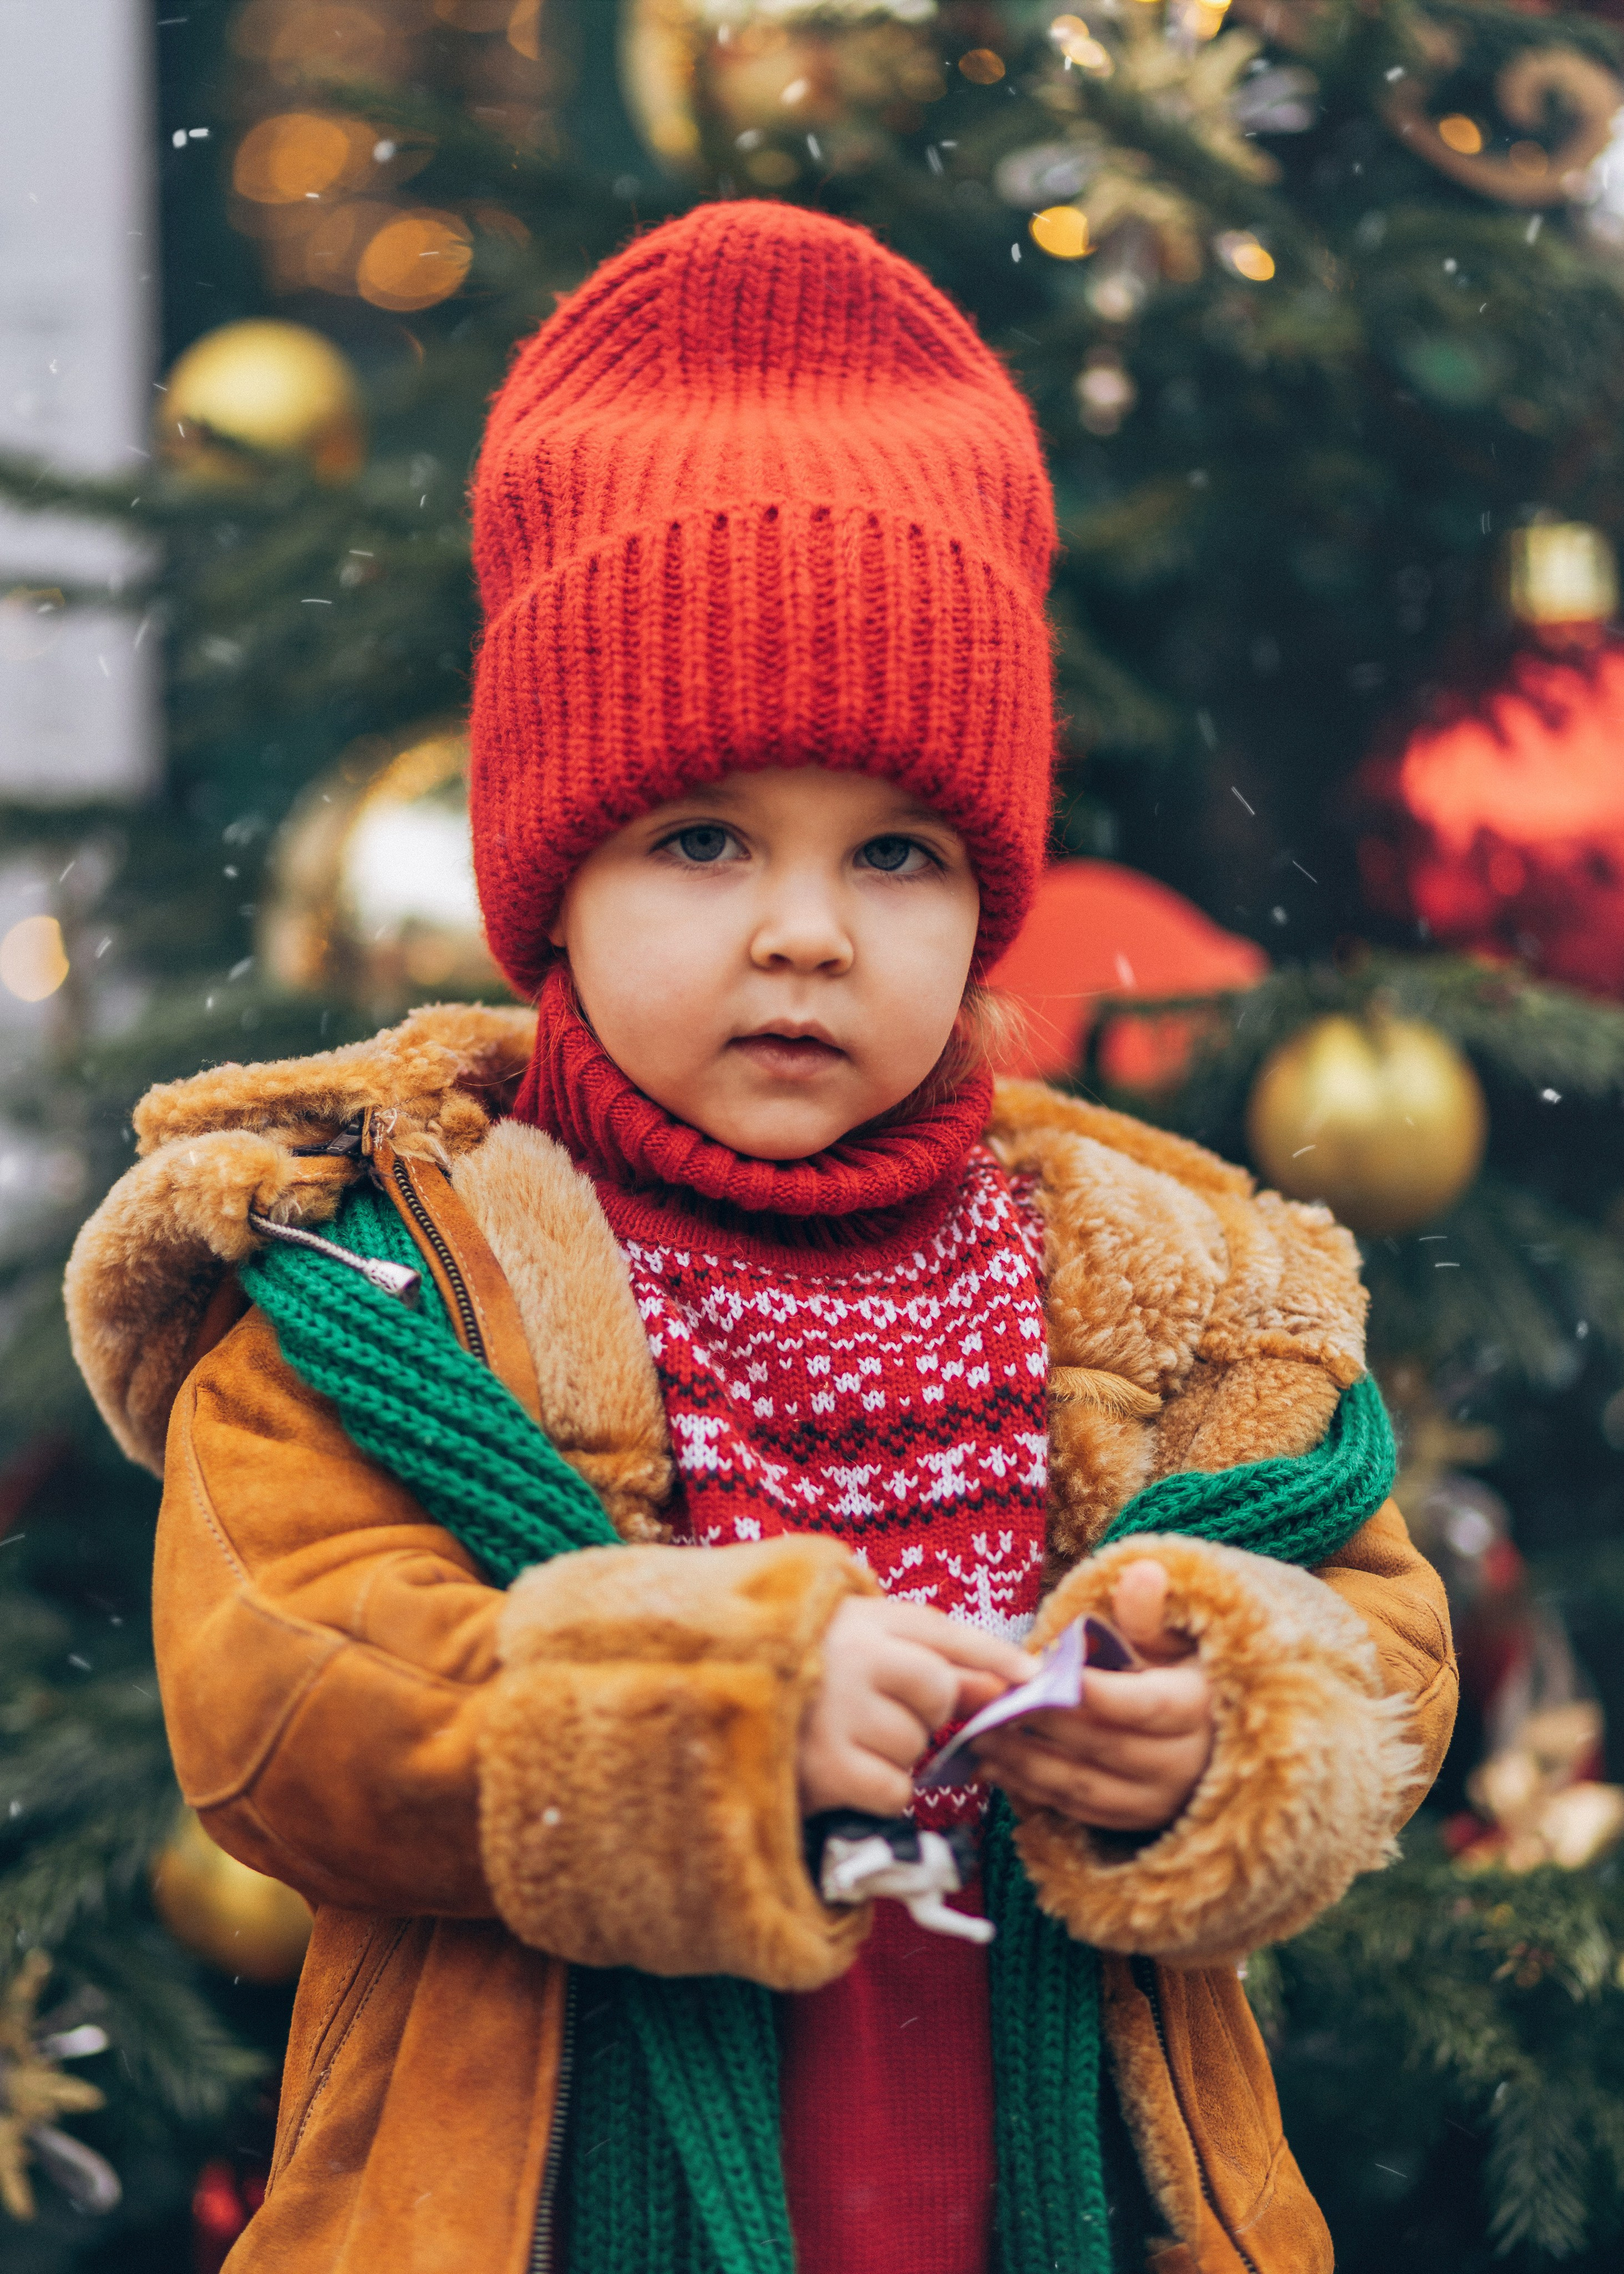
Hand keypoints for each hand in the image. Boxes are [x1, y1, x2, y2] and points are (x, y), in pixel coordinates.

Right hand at [799, 1598, 1036, 1816]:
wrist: (706, 1708)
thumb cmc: (795, 1675)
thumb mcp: (856, 1643)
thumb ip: (930, 1655)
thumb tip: (1008, 1685)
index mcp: (856, 1616)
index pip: (941, 1630)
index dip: (992, 1656)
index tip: (1032, 1679)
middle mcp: (851, 1656)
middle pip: (938, 1691)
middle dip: (923, 1710)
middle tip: (875, 1711)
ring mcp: (838, 1712)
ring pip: (916, 1745)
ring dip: (894, 1752)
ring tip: (843, 1737)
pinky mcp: (825, 1768)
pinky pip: (894, 1789)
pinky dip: (879, 1790)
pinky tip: (842, 1771)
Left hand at [972, 1560, 1213, 1833]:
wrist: (1205, 1731)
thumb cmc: (1176, 1669)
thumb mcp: (1171, 1636)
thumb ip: (1148, 1612)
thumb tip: (1142, 1572)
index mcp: (1195, 1708)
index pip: (1145, 1706)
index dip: (1097, 1694)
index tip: (1046, 1676)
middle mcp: (1183, 1763)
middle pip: (1106, 1745)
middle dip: (1044, 1723)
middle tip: (992, 1701)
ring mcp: (1157, 1800)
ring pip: (1085, 1785)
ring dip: (1027, 1762)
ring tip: (979, 1736)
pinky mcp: (1132, 1821)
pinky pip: (1078, 1811)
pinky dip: (1035, 1791)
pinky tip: (995, 1767)